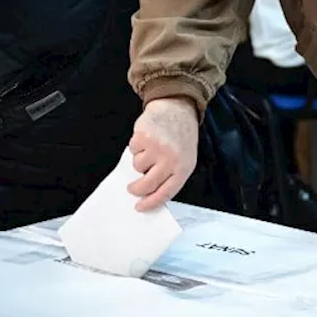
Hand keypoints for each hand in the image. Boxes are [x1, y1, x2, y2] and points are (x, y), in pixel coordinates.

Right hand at [127, 97, 198, 211]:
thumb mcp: (184, 157)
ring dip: (140, 159)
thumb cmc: (180, 136)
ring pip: (137, 166)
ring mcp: (156, 148)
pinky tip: (147, 138)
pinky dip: (136, 146)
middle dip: (136, 189)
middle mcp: (171, 159)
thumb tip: (149, 193)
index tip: (140, 207)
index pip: (166, 193)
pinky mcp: (143, 137)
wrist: (177, 108)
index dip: (151, 203)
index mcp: (184, 168)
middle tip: (132, 188)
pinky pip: (132, 150)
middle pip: (147, 184)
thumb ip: (170, 174)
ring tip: (151, 148)